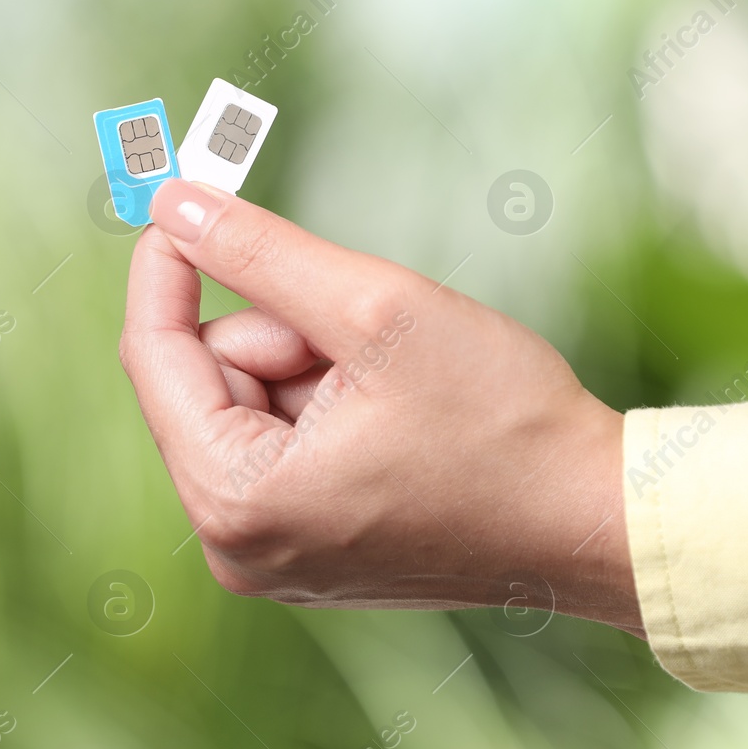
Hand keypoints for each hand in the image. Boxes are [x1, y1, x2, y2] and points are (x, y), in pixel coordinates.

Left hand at [119, 178, 641, 634]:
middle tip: (368, 340)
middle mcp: (236, 548)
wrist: (595, 518)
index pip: (152, 358)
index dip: (167, 263)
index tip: (182, 191)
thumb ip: (261, 252)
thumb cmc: (503, 423)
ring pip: (249, 407)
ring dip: (311, 368)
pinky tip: (397, 419)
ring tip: (399, 390)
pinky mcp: (310, 552)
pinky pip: (281, 445)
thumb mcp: (375, 310)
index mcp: (236, 503)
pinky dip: (326, 406)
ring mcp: (272, 557)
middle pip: (206, 383)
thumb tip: (171, 202)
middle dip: (281, 335)